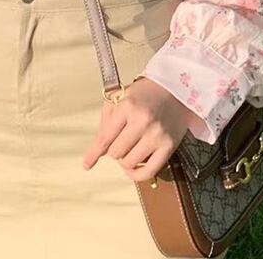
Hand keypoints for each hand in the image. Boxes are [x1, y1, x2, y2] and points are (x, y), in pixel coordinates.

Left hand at [82, 76, 204, 182]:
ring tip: (131, 147)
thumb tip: (98, 151)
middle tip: (121, 139)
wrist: (174, 88)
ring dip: (126, 159)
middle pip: (115, 153)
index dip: (93, 154)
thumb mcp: (120, 97)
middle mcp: (143, 121)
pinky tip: (133, 168)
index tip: (87, 164)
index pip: (105, 138)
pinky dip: (137, 174)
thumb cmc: (144, 93)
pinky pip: (149, 171)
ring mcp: (157, 134)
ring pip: (129, 163)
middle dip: (114, 149)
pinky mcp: (169, 145)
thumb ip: (106, 121)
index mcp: (128, 106)